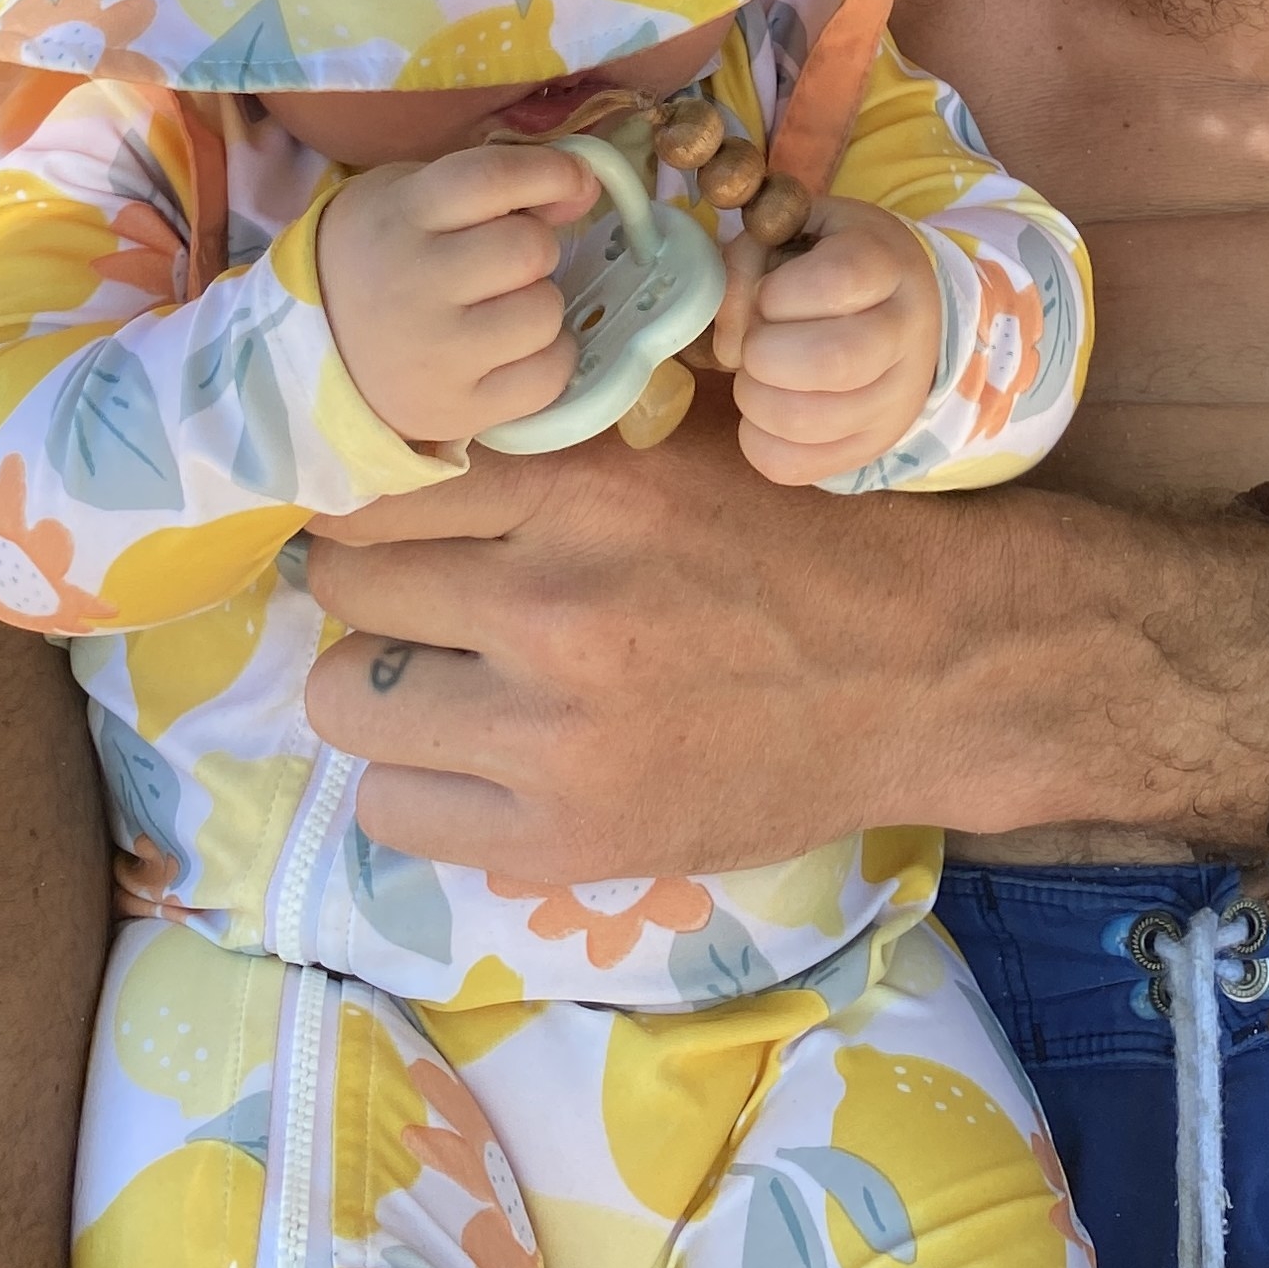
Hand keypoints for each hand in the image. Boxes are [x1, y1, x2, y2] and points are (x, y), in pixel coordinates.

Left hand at [298, 399, 1168, 876]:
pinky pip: (395, 812)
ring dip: (381, 688)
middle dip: (373, 591)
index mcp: (581, 484)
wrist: (921, 670)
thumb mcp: (688, 438)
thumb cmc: (805, 536)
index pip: (380, 486)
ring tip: (439, 684)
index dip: (374, 502)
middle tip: (419, 602)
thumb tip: (419, 430)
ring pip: (347, 702)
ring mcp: (551, 730)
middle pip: (348, 590)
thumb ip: (562, 430)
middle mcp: (551, 601)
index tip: (393, 522)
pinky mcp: (563, 837)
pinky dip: (419, 786)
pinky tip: (476, 762)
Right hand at [315, 144, 596, 451]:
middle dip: (534, 247)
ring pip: (543, 313)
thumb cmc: (378, 256)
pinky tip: (514, 350)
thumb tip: (582, 188)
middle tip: (505, 262)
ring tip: (501, 308)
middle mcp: (415, 284)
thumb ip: (489, 184)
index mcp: (402, 216)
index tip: (577, 182)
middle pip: (528, 249)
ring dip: (538, 304)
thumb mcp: (410, 196)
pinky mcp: (454, 412)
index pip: (492, 179)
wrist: (309, 347)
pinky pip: (547, 378)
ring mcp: (435, 354)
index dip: (552, 172)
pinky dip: (548, 359)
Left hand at [713, 198, 939, 486]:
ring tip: (758, 375)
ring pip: (806, 421)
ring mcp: (896, 400)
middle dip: (761, 353)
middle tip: (755, 343)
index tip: (769, 293)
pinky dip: (756, 440)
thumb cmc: (837, 261)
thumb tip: (727, 337)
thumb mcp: (799, 231)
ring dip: (754, 398)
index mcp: (889, 267)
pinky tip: (764, 409)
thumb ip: (749, 261)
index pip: (836, 281)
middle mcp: (906, 335)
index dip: (779, 292)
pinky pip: (793, 466)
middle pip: (831, 361)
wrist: (908, 307)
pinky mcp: (873, 447)